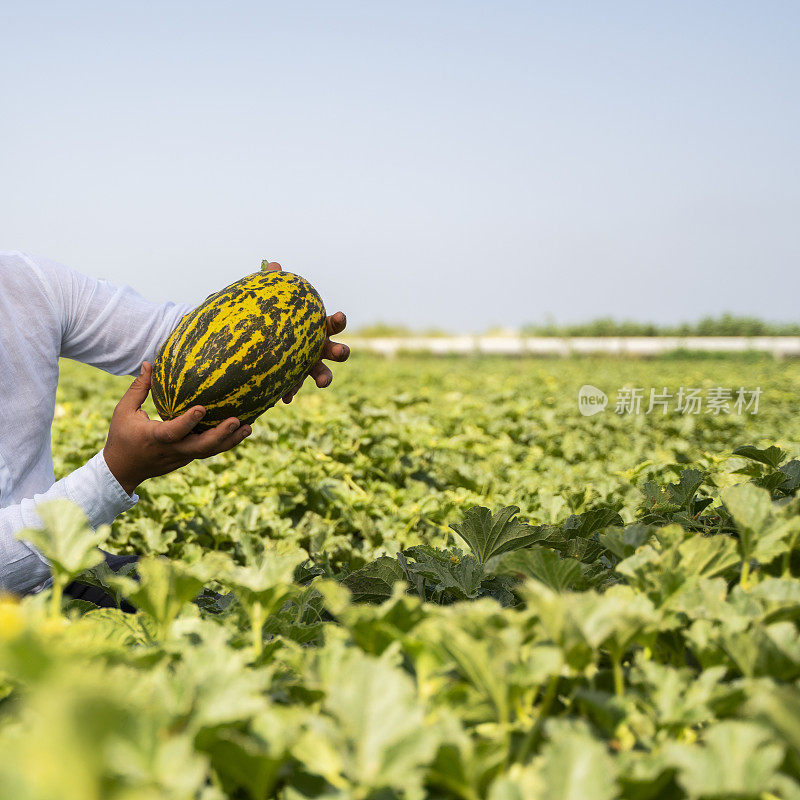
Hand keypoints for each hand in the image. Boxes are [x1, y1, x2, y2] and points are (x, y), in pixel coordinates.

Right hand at [103, 362, 250, 495]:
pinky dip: (224, 443)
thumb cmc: (122, 437)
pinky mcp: (186, 459)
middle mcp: (171, 450)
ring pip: (208, 452)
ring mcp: (181, 457)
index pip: (174, 432)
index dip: (188, 422)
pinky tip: (239, 431)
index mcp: (154, 438)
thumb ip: (139, 389)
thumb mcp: (124, 411)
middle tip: (236, 421)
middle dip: (220, 435)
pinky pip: (207, 451)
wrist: (122, 472)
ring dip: (229, 441)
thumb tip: (149, 364)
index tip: (202, 408)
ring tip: (248, 427)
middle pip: (200, 448)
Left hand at [262, 261, 349, 403]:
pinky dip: (292, 391)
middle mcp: (319, 348)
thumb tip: (275, 265)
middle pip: (337, 351)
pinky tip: (284, 397)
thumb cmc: (274, 319)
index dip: (338, 320)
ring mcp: (309, 366)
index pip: (333, 324)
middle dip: (340, 351)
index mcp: (318, 328)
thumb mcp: (274, 303)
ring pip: (324, 373)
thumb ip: (276, 287)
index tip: (338, 316)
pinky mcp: (294, 380)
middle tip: (339, 351)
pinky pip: (296, 387)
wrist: (257, 342)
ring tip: (323, 382)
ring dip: (325, 377)